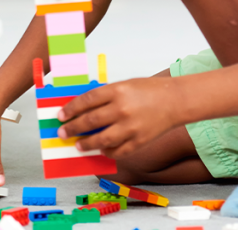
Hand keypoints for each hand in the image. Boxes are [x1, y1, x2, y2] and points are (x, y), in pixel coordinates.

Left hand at [57, 76, 181, 157]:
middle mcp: (122, 109)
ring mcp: (131, 127)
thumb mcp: (123, 85)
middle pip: (90, 121)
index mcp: (116, 91)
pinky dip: (108, 152)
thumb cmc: (148, 90)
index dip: (70, 109)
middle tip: (63, 133)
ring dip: (87, 144)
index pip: (86, 101)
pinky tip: (102, 150)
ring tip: (78, 145)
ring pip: (102, 139)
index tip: (60, 116)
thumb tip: (82, 110)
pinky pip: (119, 150)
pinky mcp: (140, 140)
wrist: (176, 100)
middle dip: (73, 128)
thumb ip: (104, 97)